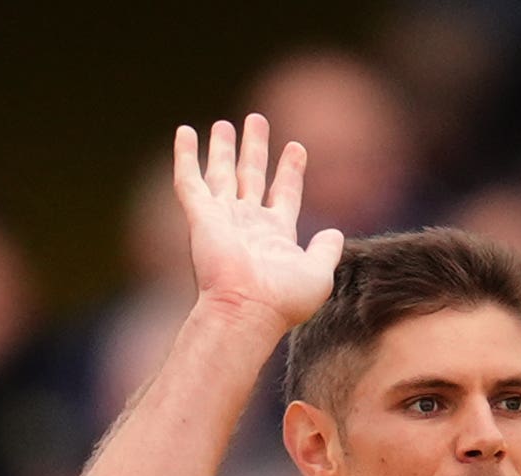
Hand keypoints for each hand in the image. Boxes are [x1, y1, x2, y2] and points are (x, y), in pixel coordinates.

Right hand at [172, 114, 342, 331]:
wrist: (248, 309)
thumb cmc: (284, 299)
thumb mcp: (318, 273)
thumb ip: (326, 250)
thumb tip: (335, 232)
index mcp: (276, 235)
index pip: (284, 193)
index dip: (290, 170)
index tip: (296, 147)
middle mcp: (248, 223)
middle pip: (252, 176)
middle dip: (255, 149)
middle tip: (257, 120)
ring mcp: (223, 218)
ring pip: (222, 173)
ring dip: (224, 148)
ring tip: (226, 124)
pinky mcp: (200, 215)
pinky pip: (189, 179)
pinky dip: (185, 155)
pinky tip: (185, 132)